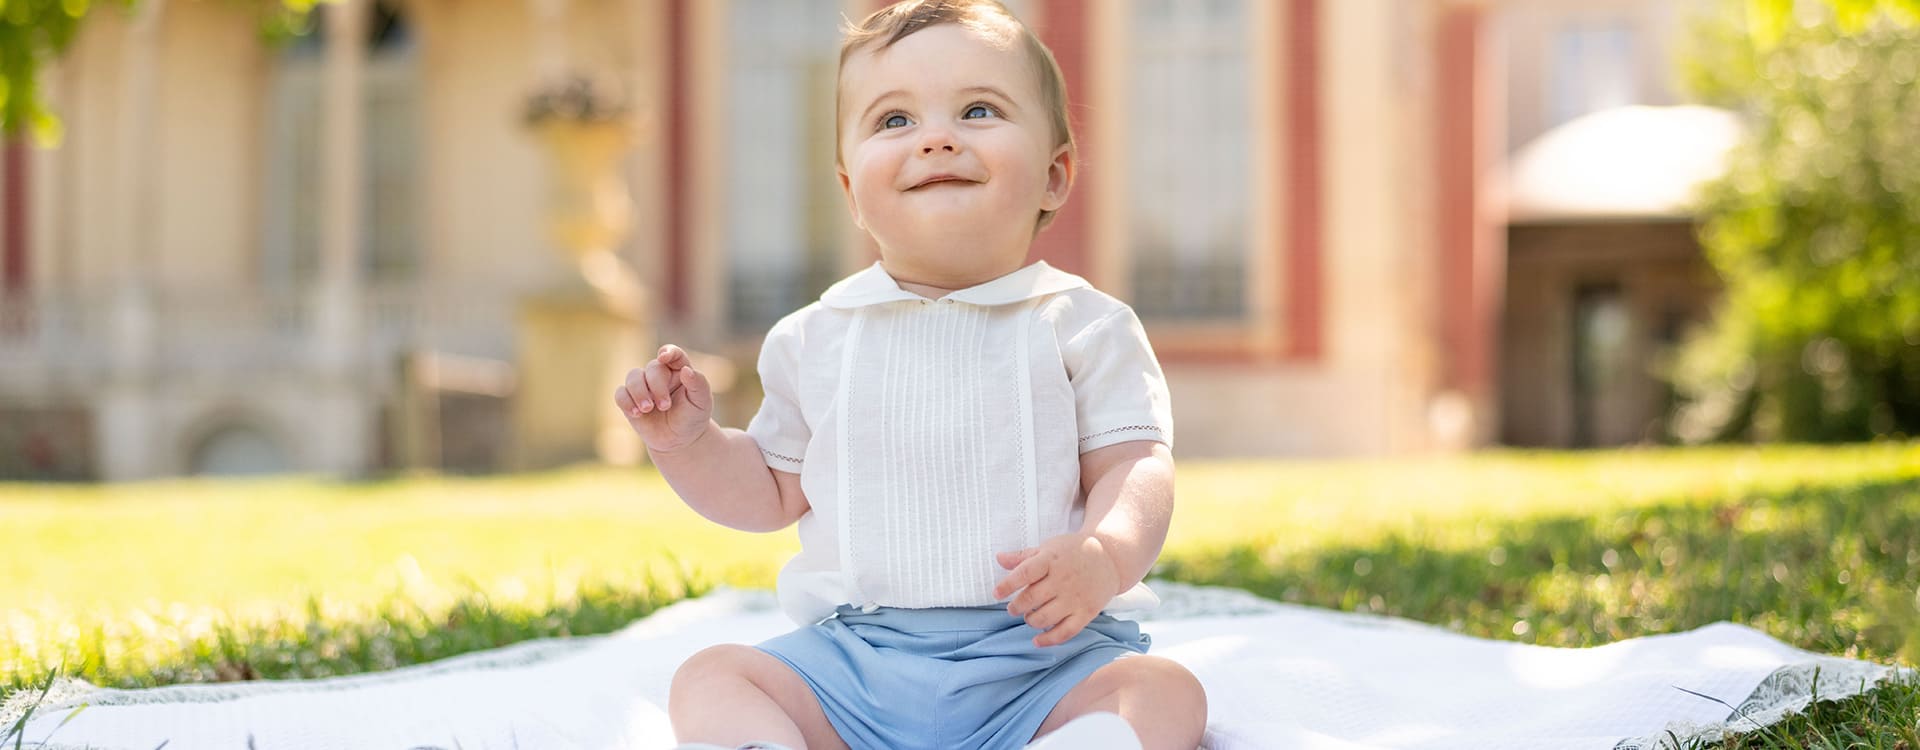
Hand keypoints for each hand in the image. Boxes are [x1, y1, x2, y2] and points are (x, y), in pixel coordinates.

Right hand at [614, 344, 713, 452]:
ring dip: (638, 392)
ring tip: (647, 409)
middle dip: (656, 386)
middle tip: (665, 406)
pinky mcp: (630, 400)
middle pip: (652, 368)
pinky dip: (626, 401)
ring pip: (633, 376)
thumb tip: (687, 370)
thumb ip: (699, 384)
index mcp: (679, 370)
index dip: (668, 352)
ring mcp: (643, 386)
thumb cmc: (692, 418)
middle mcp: (660, 375)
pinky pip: (620, 393)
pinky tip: (636, 414)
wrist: (679, 440)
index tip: (663, 357)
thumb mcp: (702, 403)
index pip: (674, 354)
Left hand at [993, 533, 1121, 646]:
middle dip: (1016, 607)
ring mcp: (1075, 597)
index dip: (1008, 585)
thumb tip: (999, 558)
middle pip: (1032, 599)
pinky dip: (1049, 640)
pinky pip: (1065, 632)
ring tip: (1028, 616)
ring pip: (1045, 618)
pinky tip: (1037, 641)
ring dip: (1030, 621)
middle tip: (1013, 608)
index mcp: (1051, 560)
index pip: (1025, 573)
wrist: (1110, 558)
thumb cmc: (1073, 552)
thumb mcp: (1049, 548)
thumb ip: (1023, 557)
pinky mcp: (1086, 612)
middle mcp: (1063, 579)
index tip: (996, 593)